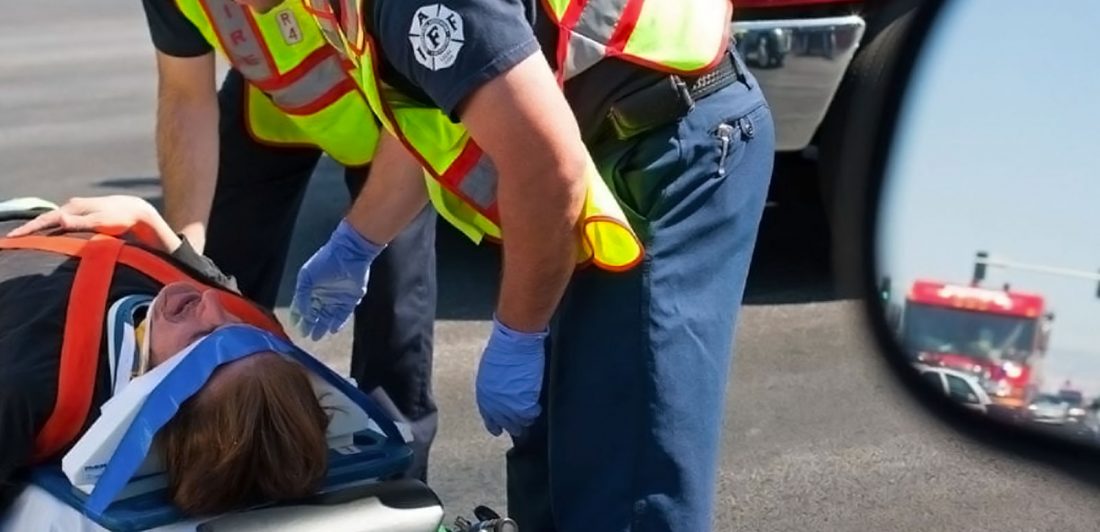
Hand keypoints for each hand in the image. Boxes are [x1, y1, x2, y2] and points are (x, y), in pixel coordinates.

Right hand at [5, 196, 177, 249]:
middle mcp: (72, 207)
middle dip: (28, 229)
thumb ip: (79, 222)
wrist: (138, 211)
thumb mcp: (101, 221)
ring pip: (53, 221)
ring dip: (39, 229)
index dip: (28, 229)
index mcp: (73, 208)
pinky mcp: (84, 216)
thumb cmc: (121, 218)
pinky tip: (48, 236)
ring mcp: (78, 211)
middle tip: (11, 239)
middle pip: (45, 220)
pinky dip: (51, 229)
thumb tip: (58, 219)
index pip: (44, 220)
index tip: (13, 237)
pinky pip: (62, 224)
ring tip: (24, 238)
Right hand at [290, 219, 384, 340]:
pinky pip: (342, 315)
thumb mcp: (307, 278)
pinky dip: (337, 323)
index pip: (302, 306)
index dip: (298, 316)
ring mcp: (336, 298)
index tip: (295, 326)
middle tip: (305, 336)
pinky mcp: (350, 300)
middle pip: (315, 314)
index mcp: (311, 288)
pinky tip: (331, 330)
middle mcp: (323, 294)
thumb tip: (303, 314)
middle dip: (309, 325)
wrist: (349, 254)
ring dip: (321, 327)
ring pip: (327, 317)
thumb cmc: (325, 262)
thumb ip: (302, 297)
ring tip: (316, 337)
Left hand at [476, 316, 547, 436]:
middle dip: (513, 426)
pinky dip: (535, 411)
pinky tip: (537, 407)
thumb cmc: (503, 348)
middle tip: (520, 428)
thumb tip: (500, 393)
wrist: (515, 343)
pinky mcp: (525, 403)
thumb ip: (493, 386)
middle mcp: (495, 403)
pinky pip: (532, 414)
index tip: (499, 430)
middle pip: (505, 423)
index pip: (488, 417)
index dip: (495, 424)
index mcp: (484, 394)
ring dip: (525, 420)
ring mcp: (510, 405)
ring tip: (530, 416)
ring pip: (520, 422)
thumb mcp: (491, 370)